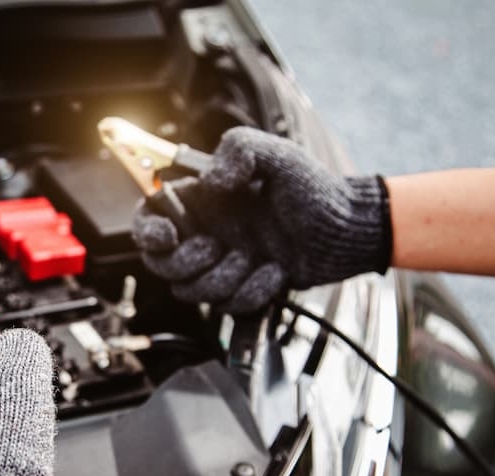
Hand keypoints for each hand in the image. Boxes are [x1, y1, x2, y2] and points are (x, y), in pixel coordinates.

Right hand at [132, 126, 391, 313]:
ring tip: (256, 258)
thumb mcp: (277, 155)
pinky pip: (228, 305)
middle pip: (161, 264)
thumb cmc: (315, 190)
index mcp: (202, 200)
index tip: (167, 236)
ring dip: (224, 278)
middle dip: (186, 262)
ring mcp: (221, 264)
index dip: (147, 231)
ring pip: (192, 291)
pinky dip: (253, 291)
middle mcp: (205, 233)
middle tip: (216, 247)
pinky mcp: (240, 290)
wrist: (347, 231)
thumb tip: (209, 180)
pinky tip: (275, 271)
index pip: (149, 216)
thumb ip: (238, 150)